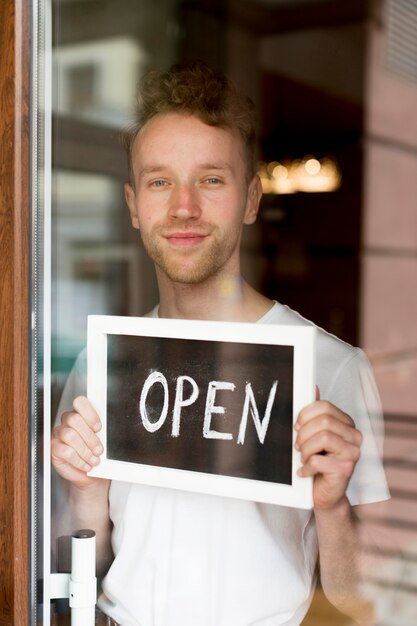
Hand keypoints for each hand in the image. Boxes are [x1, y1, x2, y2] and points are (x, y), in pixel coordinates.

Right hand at [51, 395, 103, 489]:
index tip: (98, 427)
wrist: (88, 474)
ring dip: (85, 450)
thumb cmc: (94, 454)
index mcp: (80, 414)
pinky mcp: (54, 449)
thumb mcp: (102, 441)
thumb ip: (101, 432)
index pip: (80, 403)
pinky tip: (85, 465)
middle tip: (99, 449)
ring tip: (94, 460)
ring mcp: (59, 434)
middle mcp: (67, 422)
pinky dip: (78, 460)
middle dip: (90, 437)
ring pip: (70, 435)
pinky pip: (65, 451)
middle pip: (74, 419)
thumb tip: (106, 432)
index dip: (89, 414)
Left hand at [295, 388, 361, 510]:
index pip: (325, 406)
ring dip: (306, 450)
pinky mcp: (347, 469)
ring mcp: (353, 453)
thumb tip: (313, 388)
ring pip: (323, 437)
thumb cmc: (319, 463)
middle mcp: (355, 436)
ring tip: (303, 458)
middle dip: (304, 433)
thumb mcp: (314, 436)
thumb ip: (315, 414)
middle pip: (324, 421)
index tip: (297, 427)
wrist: (325, 495)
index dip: (305, 415)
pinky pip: (319, 460)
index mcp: (346, 424)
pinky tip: (306, 472)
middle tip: (298, 446)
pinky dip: (306, 467)